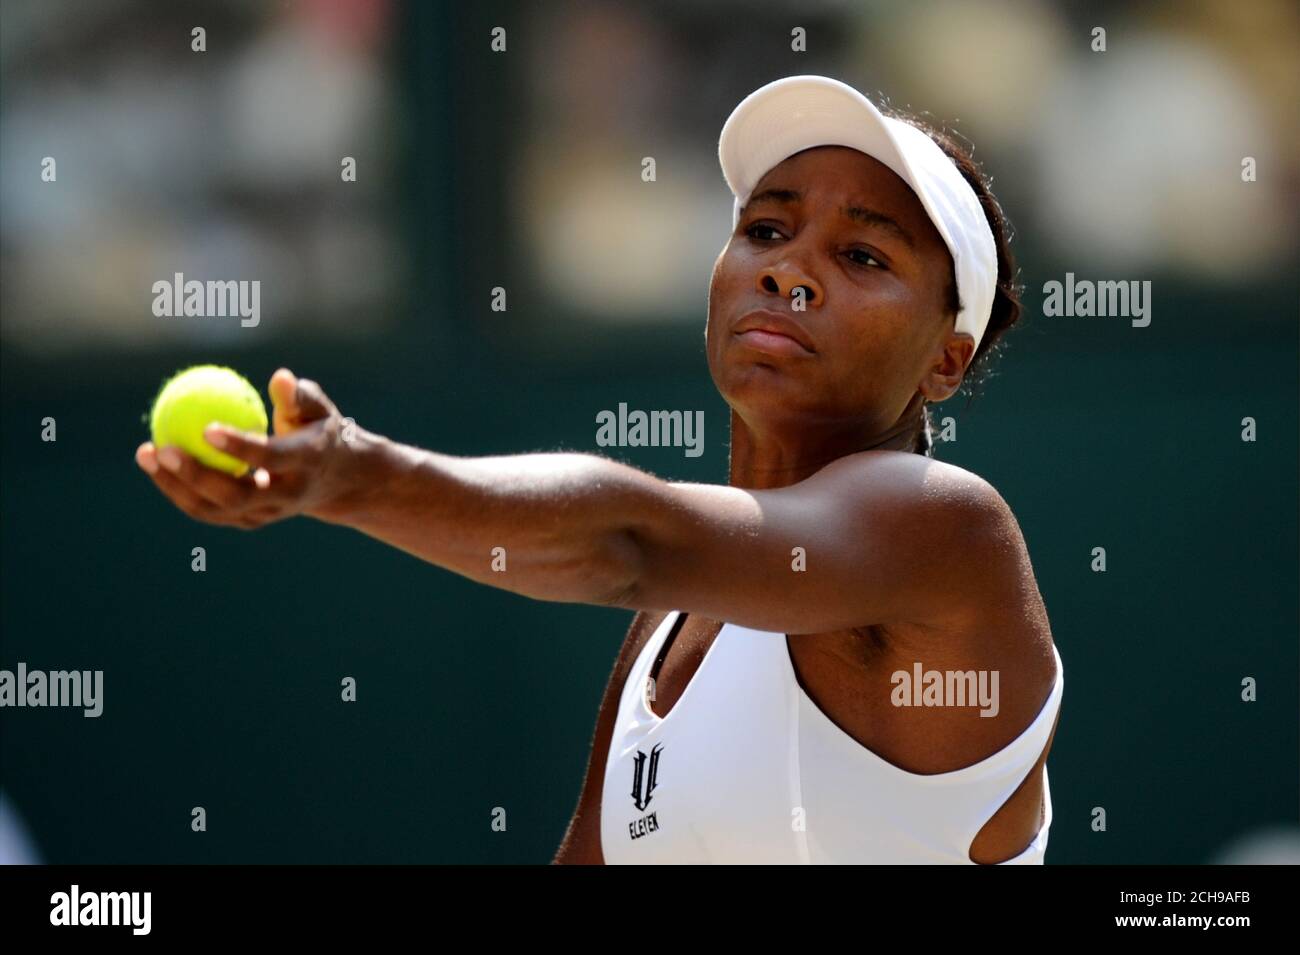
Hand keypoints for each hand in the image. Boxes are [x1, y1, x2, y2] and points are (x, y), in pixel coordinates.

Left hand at [135, 368, 362, 528]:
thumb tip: (280, 377)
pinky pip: (208, 510)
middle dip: (195, 475)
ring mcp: (266, 514)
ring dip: (176, 485)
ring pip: (215, 509)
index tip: (206, 429)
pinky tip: (155, 464)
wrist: (336, 480)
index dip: (239, 447)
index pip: (270, 460)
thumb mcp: (318, 410)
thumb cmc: (319, 431)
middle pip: (236, 496)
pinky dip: (179, 490)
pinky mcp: (249, 520)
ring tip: (146, 453)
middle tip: (163, 447)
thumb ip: (299, 396)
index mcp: (306, 465)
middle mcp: (286, 497)